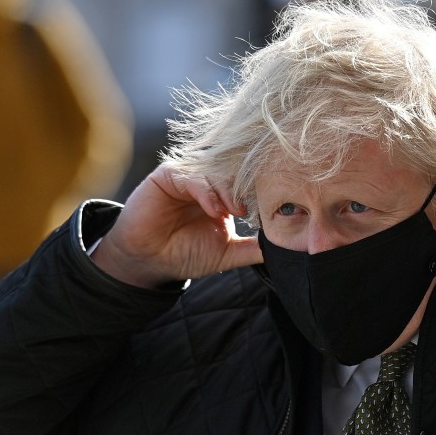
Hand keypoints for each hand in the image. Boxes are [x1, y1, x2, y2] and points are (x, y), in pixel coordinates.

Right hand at [91, 164, 261, 287]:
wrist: (149, 261)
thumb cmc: (185, 254)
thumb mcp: (227, 252)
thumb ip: (253, 248)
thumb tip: (286, 248)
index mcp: (223, 195)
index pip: (247, 184)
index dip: (260, 194)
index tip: (274, 210)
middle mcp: (207, 182)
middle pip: (235, 174)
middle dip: (246, 191)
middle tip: (252, 211)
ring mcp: (189, 176)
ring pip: (216, 172)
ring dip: (228, 191)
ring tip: (235, 212)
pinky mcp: (168, 175)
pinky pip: (191, 175)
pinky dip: (206, 191)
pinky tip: (214, 210)